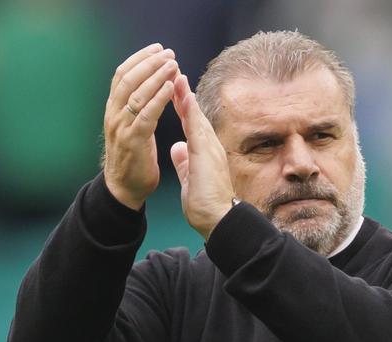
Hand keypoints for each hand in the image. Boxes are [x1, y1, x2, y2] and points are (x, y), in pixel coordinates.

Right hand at [102, 44, 179, 210]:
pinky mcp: (133, 141)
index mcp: (113, 109)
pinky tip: (171, 89)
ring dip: (156, 77)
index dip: (140, 59)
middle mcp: (113, 114)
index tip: (158, 49)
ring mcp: (121, 127)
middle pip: (128, 78)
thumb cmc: (132, 158)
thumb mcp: (132, 127)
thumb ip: (137, 109)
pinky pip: (146, 114)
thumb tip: (149, 89)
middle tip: (169, 54)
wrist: (124, 189)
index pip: (123, 74)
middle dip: (149, 63)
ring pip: (136, 93)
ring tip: (173, 66)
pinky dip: (159, 99)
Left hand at [170, 74, 235, 239]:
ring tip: (176, 74)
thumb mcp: (189, 180)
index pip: (190, 125)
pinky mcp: (206, 155)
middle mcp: (209, 147)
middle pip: (194, 115)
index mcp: (203, 154)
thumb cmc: (206, 207)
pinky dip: (190, 111)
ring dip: (185, 95)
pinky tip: (184, 95)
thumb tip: (176, 149)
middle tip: (173, 71)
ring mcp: (210, 149)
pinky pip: (197, 128)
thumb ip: (183, 163)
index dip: (181, 107)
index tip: (172, 90)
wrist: (219, 220)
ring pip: (196, 116)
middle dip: (183, 93)